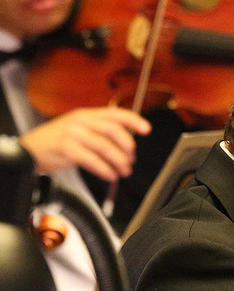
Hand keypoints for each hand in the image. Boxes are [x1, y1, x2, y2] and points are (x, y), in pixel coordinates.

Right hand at [20, 107, 150, 180]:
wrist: (30, 149)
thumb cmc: (58, 140)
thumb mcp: (79, 128)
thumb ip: (100, 131)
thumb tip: (127, 143)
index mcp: (87, 114)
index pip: (115, 114)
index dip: (133, 121)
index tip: (147, 130)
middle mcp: (81, 121)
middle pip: (112, 130)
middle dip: (127, 146)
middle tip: (132, 158)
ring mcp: (73, 134)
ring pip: (104, 147)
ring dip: (119, 161)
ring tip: (124, 171)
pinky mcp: (66, 149)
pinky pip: (92, 160)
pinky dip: (105, 170)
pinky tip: (111, 176)